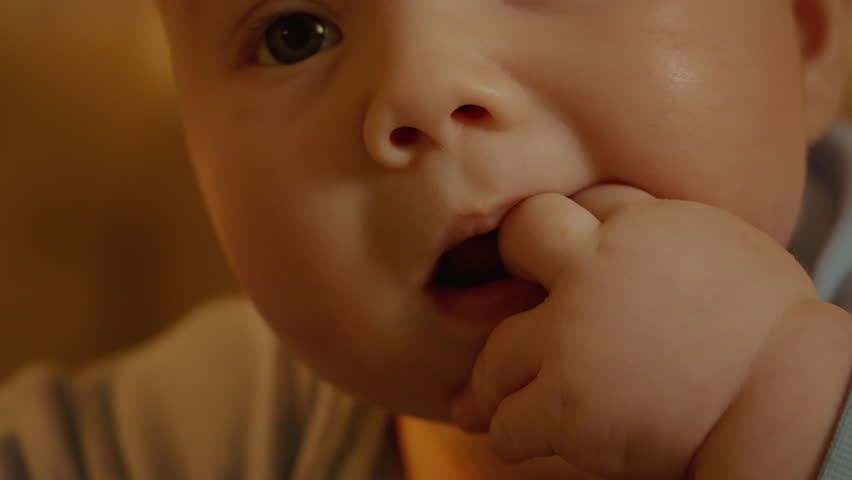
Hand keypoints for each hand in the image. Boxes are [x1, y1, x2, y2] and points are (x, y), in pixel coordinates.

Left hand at [450, 185, 843, 479]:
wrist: (785, 399)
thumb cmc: (762, 325)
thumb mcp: (710, 241)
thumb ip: (647, 226)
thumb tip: (604, 218)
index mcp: (631, 226)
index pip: (560, 206)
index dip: (552, 232)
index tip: (548, 258)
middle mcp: (589, 274)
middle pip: (516, 245)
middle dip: (508, 266)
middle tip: (503, 303)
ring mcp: (570, 340)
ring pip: (495, 355)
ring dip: (495, 381)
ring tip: (495, 396)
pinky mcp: (566, 406)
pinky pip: (507, 424)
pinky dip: (512, 431)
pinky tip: (522, 432)